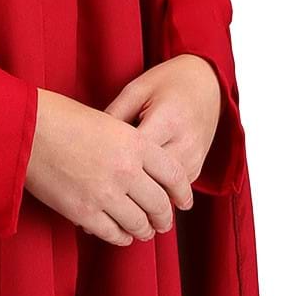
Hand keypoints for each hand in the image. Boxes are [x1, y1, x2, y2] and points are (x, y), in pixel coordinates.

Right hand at [23, 85, 196, 245]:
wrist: (25, 129)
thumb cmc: (61, 119)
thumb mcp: (107, 122)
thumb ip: (129, 146)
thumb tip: (142, 171)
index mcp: (135, 143)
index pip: (174, 174)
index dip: (182, 192)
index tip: (183, 202)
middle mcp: (126, 170)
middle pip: (159, 204)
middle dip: (164, 217)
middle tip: (164, 222)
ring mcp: (105, 194)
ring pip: (139, 223)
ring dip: (144, 230)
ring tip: (144, 232)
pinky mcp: (83, 212)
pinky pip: (113, 233)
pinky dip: (121, 237)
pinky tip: (122, 235)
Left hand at [102, 55, 223, 209]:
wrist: (207, 84)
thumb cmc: (168, 83)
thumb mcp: (137, 90)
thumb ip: (114, 116)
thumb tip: (89, 145)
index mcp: (168, 120)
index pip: (136, 155)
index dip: (110, 168)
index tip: (87, 180)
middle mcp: (185, 143)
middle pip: (151, 181)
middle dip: (125, 193)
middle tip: (98, 209)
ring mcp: (194, 158)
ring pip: (164, 192)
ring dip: (141, 201)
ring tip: (115, 212)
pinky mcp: (198, 167)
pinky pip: (173, 191)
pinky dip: (154, 196)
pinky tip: (135, 202)